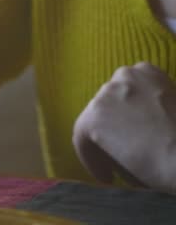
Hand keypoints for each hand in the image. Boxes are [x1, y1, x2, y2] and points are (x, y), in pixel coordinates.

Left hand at [73, 62, 175, 191]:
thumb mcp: (171, 109)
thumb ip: (149, 107)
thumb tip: (130, 123)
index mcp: (148, 72)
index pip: (125, 90)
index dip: (126, 114)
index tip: (133, 134)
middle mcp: (125, 75)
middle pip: (107, 104)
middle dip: (112, 128)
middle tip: (122, 152)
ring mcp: (106, 94)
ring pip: (94, 122)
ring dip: (102, 144)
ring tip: (115, 167)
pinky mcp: (92, 118)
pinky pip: (81, 140)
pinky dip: (90, 159)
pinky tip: (106, 177)